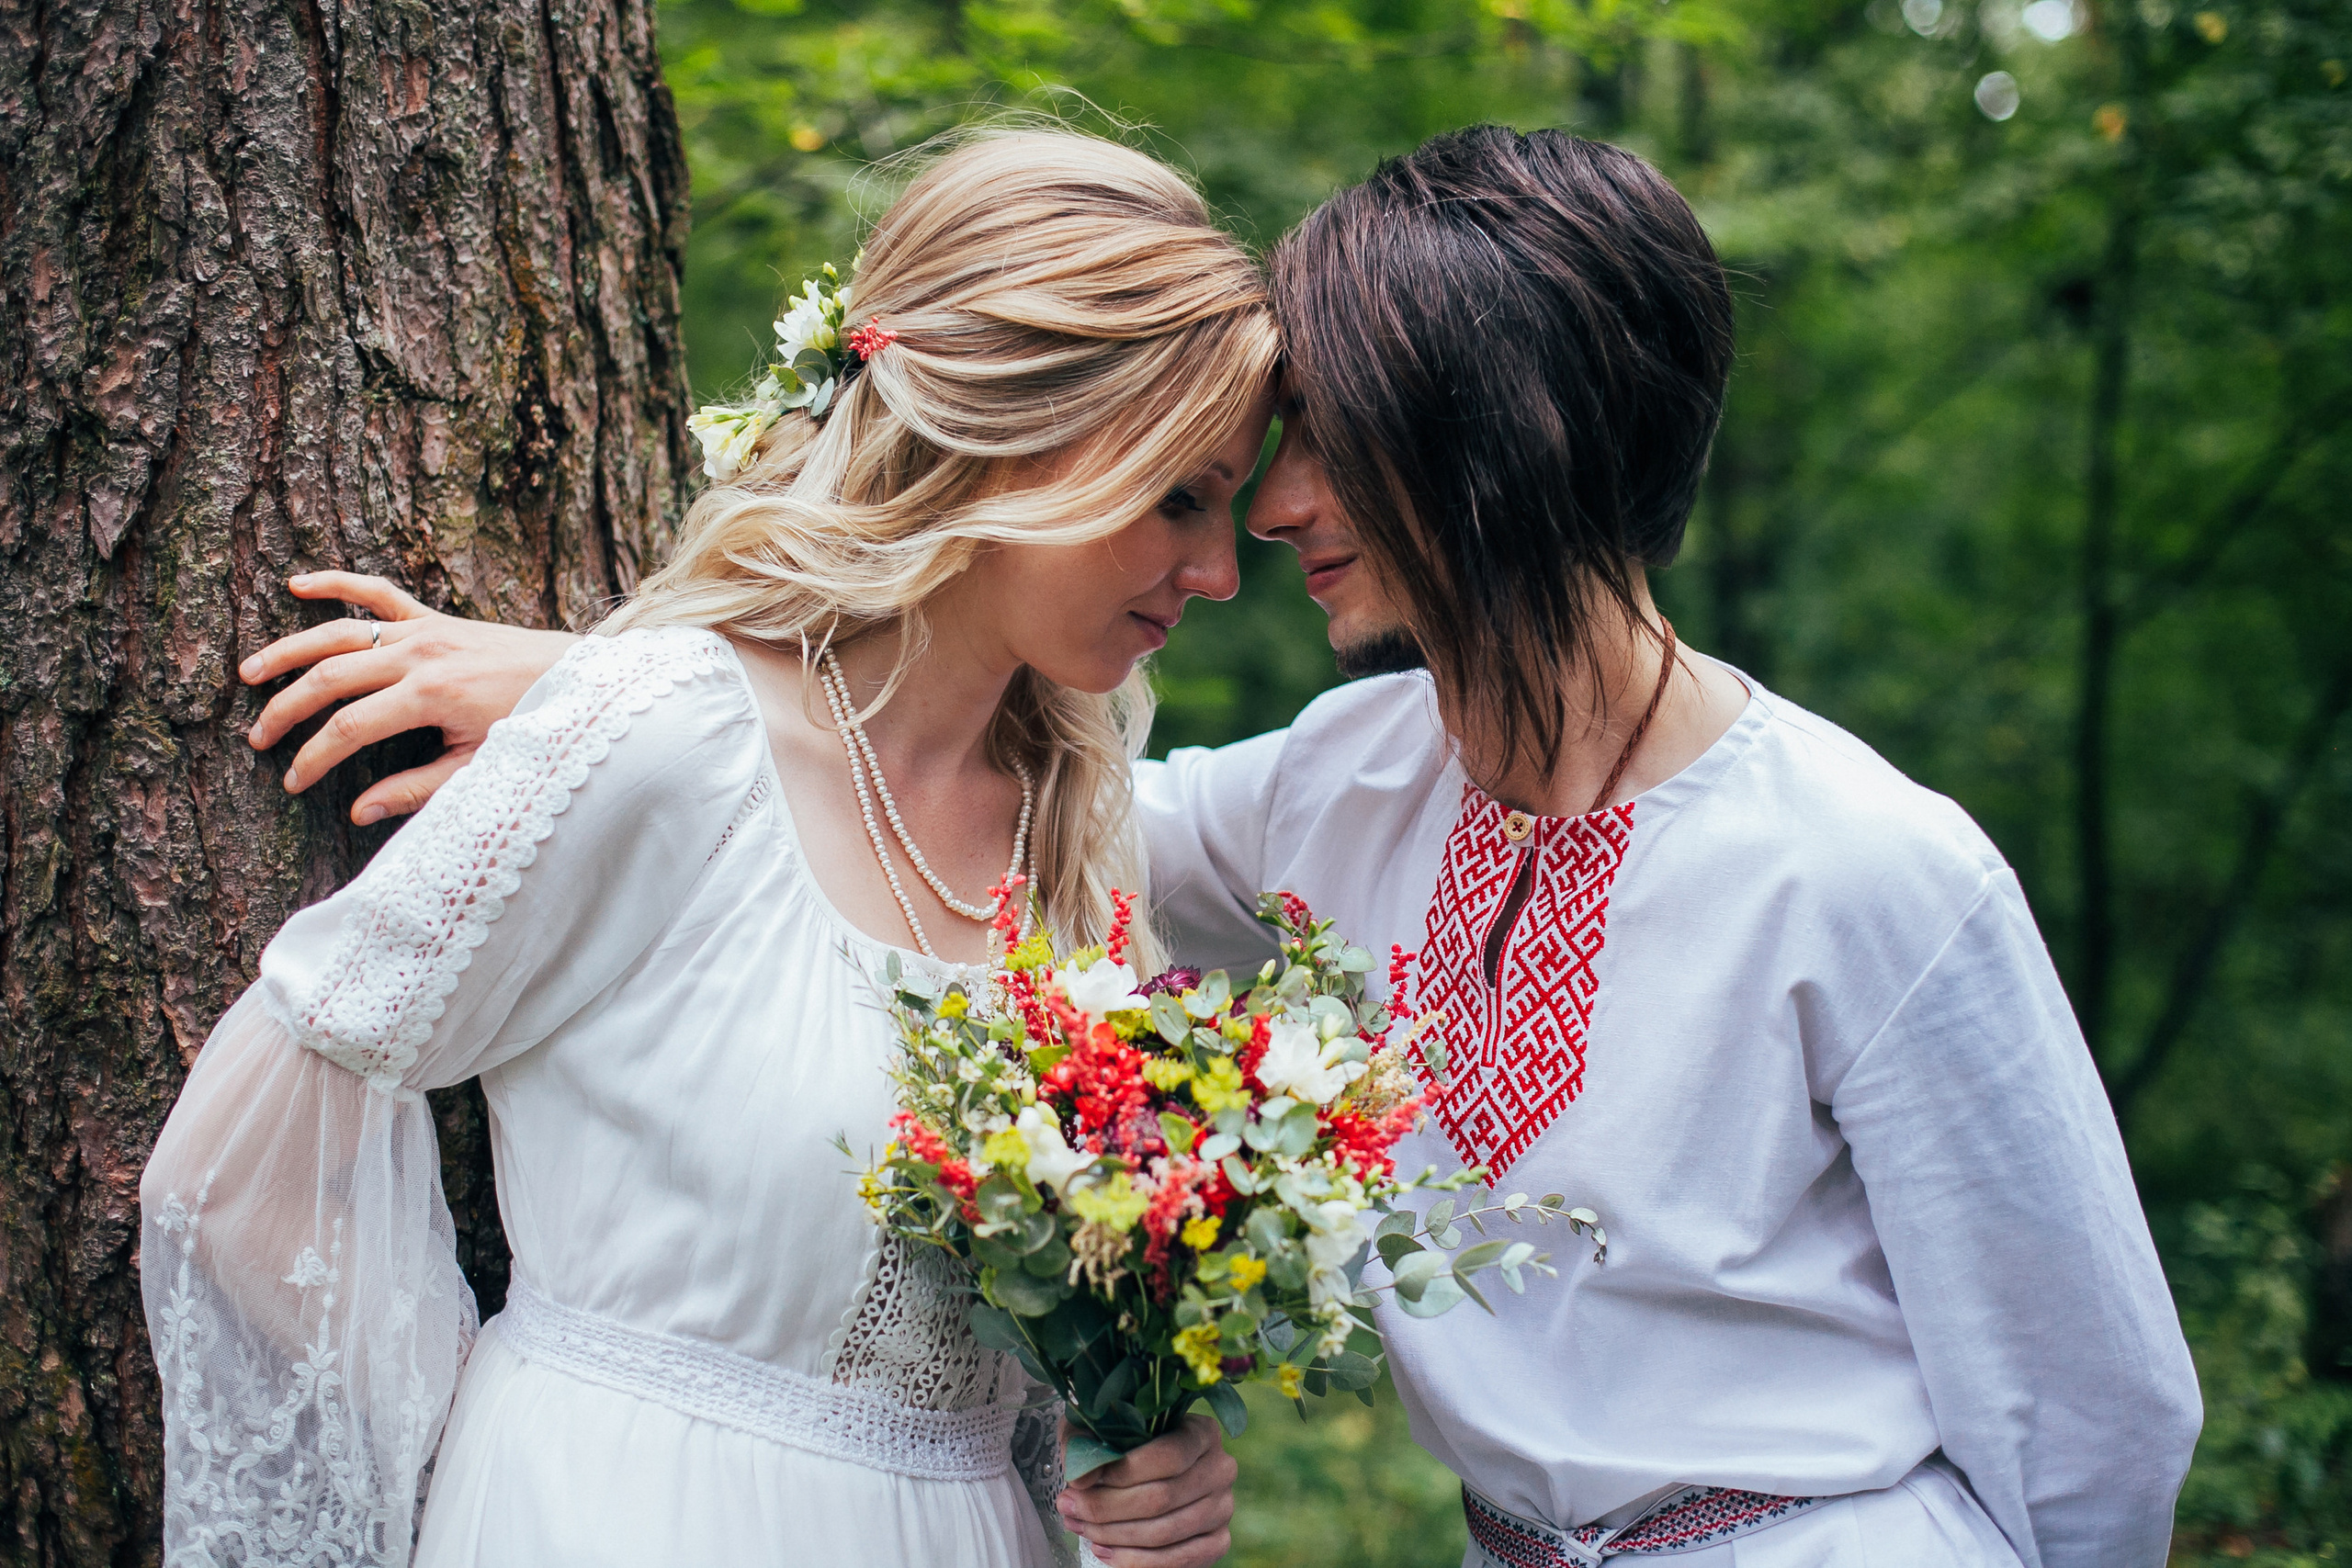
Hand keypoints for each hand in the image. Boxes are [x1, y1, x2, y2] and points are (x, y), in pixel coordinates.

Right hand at [241, 572, 579, 824]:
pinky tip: (297, 584)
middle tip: (258, 740)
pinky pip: (377, 591)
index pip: (348, 728)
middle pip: (331, 678)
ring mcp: (424, 629)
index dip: (313, 758)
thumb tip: (359, 812)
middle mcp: (420, 654)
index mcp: (429, 695)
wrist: (579, 682)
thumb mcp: (478, 768)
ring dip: (290, 650)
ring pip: (339, 633)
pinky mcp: (433, 616)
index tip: (292, 782)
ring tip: (249, 673)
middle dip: (287, 710)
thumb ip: (417, 789)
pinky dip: (337, 582)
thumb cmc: (533, 729)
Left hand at [1056, 1413, 1235, 1567]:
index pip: (1170, 1456)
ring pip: (1165, 1532)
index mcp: (1202, 1432)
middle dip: (1106, 1507)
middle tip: (1068, 1507)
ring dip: (1113, 1535)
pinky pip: (1177, 1561)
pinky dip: (1134, 1561)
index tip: (1082, 1481)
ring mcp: (1223, 1508)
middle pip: (1163, 1497)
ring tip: (1079, 1527)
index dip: (1124, 1472)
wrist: (1147, 1474)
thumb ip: (1088, 1445)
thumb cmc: (1123, 1445)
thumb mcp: (1102, 1430)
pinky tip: (1104, 1550)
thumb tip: (1082, 1478)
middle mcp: (1221, 1468)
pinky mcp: (1218, 1542)